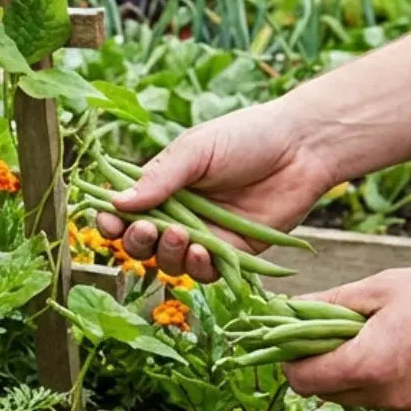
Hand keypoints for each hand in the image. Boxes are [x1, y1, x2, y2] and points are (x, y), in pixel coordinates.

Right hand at [96, 101, 335, 280]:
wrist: (303, 148)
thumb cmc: (246, 137)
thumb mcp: (196, 149)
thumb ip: (159, 177)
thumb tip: (117, 202)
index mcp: (162, 187)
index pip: (124, 212)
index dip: (111, 222)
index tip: (107, 222)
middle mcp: (178, 215)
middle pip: (142, 243)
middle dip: (136, 241)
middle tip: (145, 229)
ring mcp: (205, 237)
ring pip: (170, 262)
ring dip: (167, 254)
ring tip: (181, 235)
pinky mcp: (233, 254)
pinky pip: (206, 273)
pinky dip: (198, 268)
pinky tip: (201, 251)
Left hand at [283, 259, 410, 410]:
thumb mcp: (381, 288)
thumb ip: (329, 304)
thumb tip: (287, 310)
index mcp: (369, 365)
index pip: (302, 380)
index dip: (290, 359)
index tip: (294, 338)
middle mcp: (387, 397)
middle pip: (326, 392)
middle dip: (320, 364)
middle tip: (331, 331)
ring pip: (357, 397)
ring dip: (352, 372)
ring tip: (372, 335)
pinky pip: (388, 400)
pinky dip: (382, 380)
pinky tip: (402, 349)